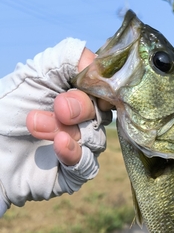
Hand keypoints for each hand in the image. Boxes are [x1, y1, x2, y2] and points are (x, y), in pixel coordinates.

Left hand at [26, 48, 112, 165]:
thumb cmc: (7, 110)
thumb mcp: (33, 75)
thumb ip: (67, 59)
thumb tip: (98, 64)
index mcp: (78, 95)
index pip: (105, 89)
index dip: (100, 87)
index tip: (84, 84)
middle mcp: (84, 122)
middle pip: (102, 114)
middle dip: (81, 107)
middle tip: (58, 108)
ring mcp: (82, 148)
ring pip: (94, 139)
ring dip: (65, 130)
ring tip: (34, 124)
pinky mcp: (74, 173)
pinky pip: (87, 165)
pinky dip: (74, 153)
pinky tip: (58, 144)